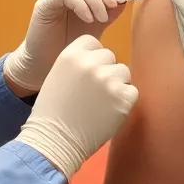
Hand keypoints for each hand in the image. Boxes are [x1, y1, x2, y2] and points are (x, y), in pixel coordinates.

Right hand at [4, 0, 127, 91]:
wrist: (47, 67)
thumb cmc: (69, 50)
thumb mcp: (94, 30)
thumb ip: (108, 15)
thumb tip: (122, 0)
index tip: (119, 2)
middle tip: (111, 7)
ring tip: (100, 19)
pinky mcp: (44, 4)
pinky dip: (80, 4)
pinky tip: (88, 19)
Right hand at [15, 35, 137, 177]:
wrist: (56, 141)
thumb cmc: (52, 112)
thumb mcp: (57, 76)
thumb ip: (77, 64)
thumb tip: (99, 61)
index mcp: (72, 55)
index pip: (93, 43)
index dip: (91, 57)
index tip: (85, 74)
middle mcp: (91, 63)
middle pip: (110, 56)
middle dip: (104, 71)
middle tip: (92, 92)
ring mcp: (109, 80)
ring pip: (123, 72)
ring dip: (116, 84)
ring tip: (101, 103)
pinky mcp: (123, 98)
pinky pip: (132, 91)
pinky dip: (124, 101)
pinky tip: (108, 112)